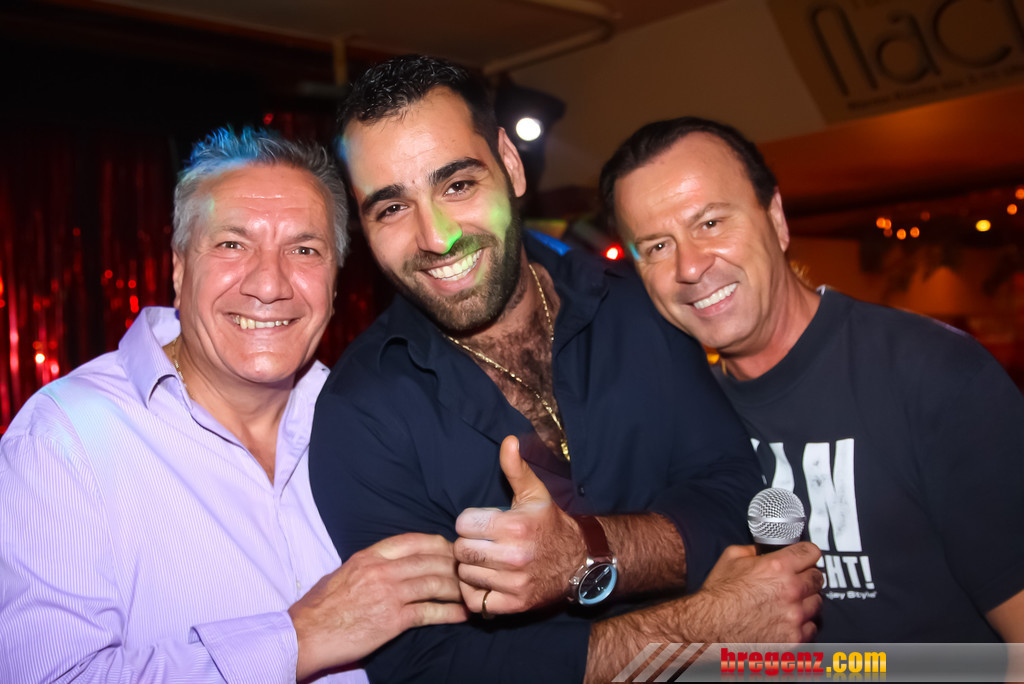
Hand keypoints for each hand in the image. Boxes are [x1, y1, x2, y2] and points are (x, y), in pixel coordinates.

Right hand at [289, 533, 466, 680]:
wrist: (304, 635)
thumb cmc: (318, 607)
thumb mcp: (341, 573)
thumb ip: (367, 564)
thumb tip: (385, 561)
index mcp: (368, 556)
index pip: (412, 540)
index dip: (437, 543)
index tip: (449, 548)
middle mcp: (381, 570)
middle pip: (429, 560)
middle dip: (453, 564)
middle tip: (467, 570)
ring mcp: (388, 594)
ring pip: (434, 583)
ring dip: (456, 588)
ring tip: (469, 592)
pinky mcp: (392, 620)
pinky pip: (429, 612)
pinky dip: (449, 612)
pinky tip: (462, 614)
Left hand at [454, 435, 584, 614]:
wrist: (579, 561)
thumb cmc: (549, 524)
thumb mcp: (534, 493)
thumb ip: (516, 468)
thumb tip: (508, 441)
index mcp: (515, 526)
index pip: (463, 524)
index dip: (470, 522)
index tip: (483, 524)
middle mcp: (515, 556)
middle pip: (461, 550)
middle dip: (468, 544)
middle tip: (483, 542)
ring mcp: (515, 583)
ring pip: (465, 575)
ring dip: (471, 568)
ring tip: (486, 560)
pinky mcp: (515, 605)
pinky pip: (474, 600)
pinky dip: (476, 592)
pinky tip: (488, 579)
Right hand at [684, 542, 822, 642]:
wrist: (709, 628)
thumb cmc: (718, 594)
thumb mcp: (731, 558)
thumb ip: (754, 550)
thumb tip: (764, 550)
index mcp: (778, 567)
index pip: (811, 552)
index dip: (806, 553)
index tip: (805, 557)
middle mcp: (791, 590)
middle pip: (818, 578)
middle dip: (807, 576)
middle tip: (795, 581)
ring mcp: (795, 616)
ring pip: (817, 603)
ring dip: (806, 601)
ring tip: (790, 603)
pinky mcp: (794, 638)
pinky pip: (811, 627)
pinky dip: (803, 624)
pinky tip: (788, 620)